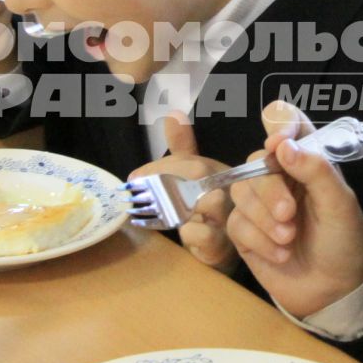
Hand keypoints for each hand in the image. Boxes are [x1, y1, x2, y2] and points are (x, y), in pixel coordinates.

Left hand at [130, 115, 237, 272]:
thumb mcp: (194, 174)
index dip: (158, 167)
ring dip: (178, 206)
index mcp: (221, 171)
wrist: (224, 248)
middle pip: (198, 173)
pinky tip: (181, 233)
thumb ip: (183, 146)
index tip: (133, 178)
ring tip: (160, 212)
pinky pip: (204, 234)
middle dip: (161, 181)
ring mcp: (229, 218)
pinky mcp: (222, 246)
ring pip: (209, 201)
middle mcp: (229, 190)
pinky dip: (188, 233)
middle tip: (135, 192)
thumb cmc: (206, 208)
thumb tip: (174, 115)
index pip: (191, 160)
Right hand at [225, 101, 362, 316]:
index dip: (279, 125)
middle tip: (290, 216)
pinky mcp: (245, 230)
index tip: (279, 145)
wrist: (332, 291)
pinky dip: (259, 240)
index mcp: (307, 160)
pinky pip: (237, 223)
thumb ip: (317, 171)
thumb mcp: (340, 206)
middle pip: (256, 163)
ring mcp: (260, 203)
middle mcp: (280, 176)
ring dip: (264, 219)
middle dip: (271, 191)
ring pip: (241, 191)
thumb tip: (283, 145)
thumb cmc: (343, 242)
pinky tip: (281, 254)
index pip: (285, 122)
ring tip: (289, 240)